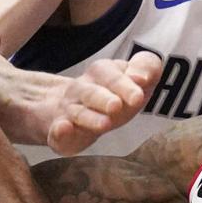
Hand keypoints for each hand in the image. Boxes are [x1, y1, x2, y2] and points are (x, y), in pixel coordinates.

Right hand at [46, 51, 162, 154]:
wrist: (70, 111)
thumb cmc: (112, 95)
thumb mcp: (134, 79)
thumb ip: (146, 68)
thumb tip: (143, 77)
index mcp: (100, 73)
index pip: (111, 75)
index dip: (125, 85)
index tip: (138, 96)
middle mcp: (82, 90)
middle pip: (92, 92)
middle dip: (104, 98)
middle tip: (116, 106)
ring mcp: (68, 111)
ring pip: (77, 113)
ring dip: (89, 118)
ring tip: (104, 125)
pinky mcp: (60, 134)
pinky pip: (55, 132)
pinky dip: (58, 131)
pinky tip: (63, 128)